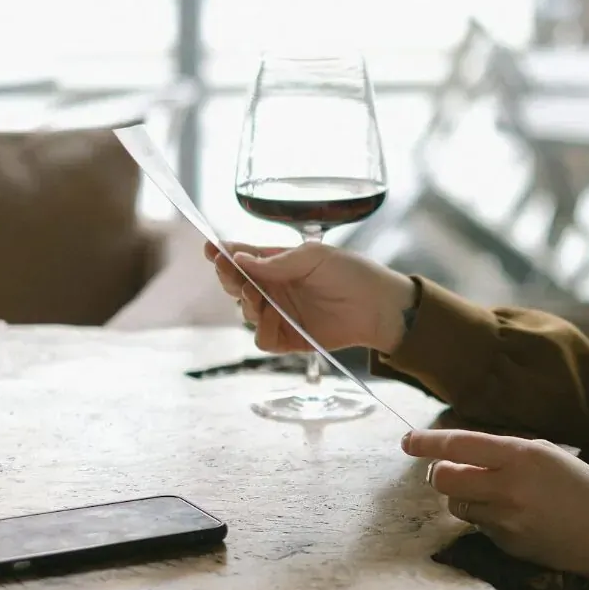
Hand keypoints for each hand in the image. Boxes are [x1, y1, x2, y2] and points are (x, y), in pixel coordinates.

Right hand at [205, 241, 417, 353]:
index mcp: (278, 264)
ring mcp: (281, 314)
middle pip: (236, 286)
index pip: (243, 258)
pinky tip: (274, 316)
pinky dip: (262, 329)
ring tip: (260, 296)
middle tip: (232, 272)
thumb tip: (240, 259)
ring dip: (247, 304)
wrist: (379, 306)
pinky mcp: (289, 339)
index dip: (223, 254)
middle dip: (229, 278)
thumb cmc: (351, 273)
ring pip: (245, 312)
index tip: (209, 249)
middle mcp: (275, 289)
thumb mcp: (312, 257)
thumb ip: (275, 262)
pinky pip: (262, 339)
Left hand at [402, 429, 588, 589]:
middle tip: (454, 470)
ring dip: (464, 496)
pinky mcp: (505, 546)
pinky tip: (514, 517)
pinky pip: (478, 526)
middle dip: (441, 473)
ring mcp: (505, 520)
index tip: (407, 440)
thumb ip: (505, 451)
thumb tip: (462, 452)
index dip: (428, 442)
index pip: (460, 445)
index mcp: (521, 456)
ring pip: (457, 505)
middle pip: (444, 479)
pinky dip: (486, 517)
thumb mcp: (547, 454)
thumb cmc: (582, 487)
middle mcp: (508, 487)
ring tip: (493, 494)